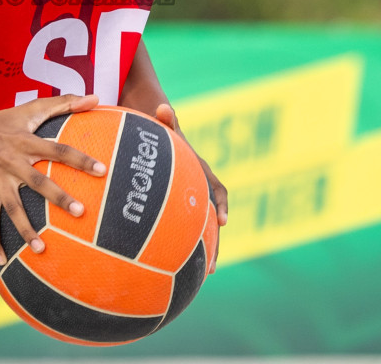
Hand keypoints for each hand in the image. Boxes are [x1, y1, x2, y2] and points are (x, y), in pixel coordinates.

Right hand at [0, 93, 105, 266]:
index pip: (58, 149)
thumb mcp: (31, 109)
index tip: (102, 170)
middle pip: (37, 182)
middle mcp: (12, 161)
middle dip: (58, 198)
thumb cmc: (5, 120)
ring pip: (12, 208)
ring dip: (25, 229)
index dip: (79, 159)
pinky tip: (3, 261)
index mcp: (26, 141)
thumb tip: (96, 97)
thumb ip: (64, 104)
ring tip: (42, 249)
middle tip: (80, 212)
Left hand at [154, 103, 226, 272]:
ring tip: (202, 274)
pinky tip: (169, 265)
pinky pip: (181, 227)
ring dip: (204, 250)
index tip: (223, 220)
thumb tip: (162, 107)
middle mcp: (198, 188)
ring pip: (200, 228)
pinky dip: (181, 244)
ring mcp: (189, 199)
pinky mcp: (176, 206)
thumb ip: (165, 119)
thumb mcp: (164, 126)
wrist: (157, 134)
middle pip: (212, 218)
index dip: (222, 204)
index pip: (218, 189)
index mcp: (199, 172)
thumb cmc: (161, 130)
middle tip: (212, 265)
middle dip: (215, 242)